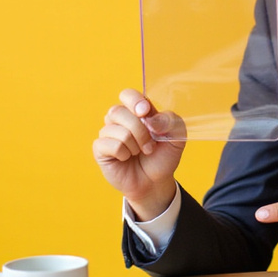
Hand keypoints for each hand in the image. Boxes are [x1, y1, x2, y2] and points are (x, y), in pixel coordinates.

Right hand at [92, 88, 186, 219]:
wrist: (155, 182)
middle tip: (150, 145)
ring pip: (116, 129)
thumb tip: (150, 118)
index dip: (134, 101)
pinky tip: (127, 158)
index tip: (145, 112)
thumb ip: (170, 121)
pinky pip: (110, 144)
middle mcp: (120, 119)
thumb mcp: (177, 137)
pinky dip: (124, 153)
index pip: (127, 94)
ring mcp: (108, 133)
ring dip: (134, 144)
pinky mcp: (100, 149)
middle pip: (119, 111)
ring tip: (140, 152)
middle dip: (140, 131)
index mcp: (137, 111)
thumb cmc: (163, 156)